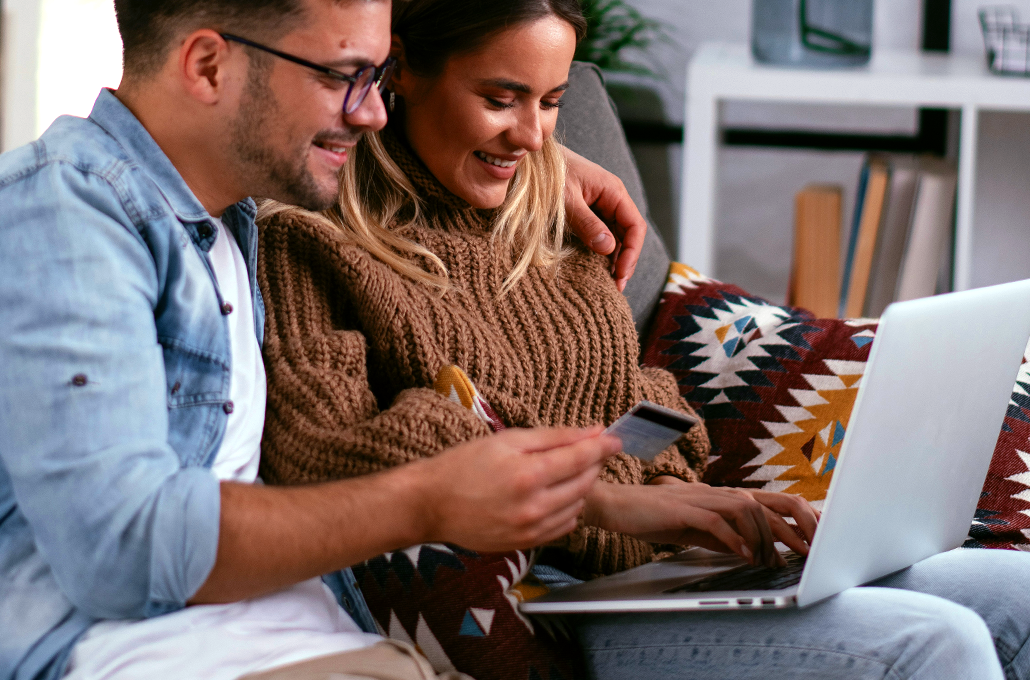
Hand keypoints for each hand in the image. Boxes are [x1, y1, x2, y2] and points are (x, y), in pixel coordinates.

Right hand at [412, 426, 620, 552]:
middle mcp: (534, 507)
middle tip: (588, 451)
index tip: (615, 439)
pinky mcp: (525, 545)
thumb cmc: (464, 465)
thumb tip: (591, 432)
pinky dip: (568, 510)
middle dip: (593, 464)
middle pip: (584, 483)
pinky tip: (555, 496)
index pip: (582, 459)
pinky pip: (563, 527)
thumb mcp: (507, 440)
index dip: (603, 447)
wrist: (431, 505)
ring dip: (581, 487)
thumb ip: (553, 437)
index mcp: (529, 475)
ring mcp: (531, 530)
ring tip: (567, 471)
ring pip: (577, 506)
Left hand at [561, 147, 646, 291]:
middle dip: (625, 260)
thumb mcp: (566, 201)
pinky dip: (603, 249)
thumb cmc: (548, 174)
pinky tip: (598, 265)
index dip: (632, 252)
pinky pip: (603, 232)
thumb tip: (608, 248)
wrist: (531, 159)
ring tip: (608, 280)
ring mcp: (601, 204)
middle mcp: (612, 198)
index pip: (635, 226)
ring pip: (617, 235)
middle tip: (616, 285)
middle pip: (629, 234)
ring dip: (615, 257)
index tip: (620, 274)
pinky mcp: (589, 210)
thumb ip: (587, 223)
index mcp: (613, 191)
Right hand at [584, 481, 819, 567]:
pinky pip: (716, 522)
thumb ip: (725, 535)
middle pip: (767, 501)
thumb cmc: (655, 516)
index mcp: (724, 496)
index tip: (815, 537)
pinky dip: (734, 539)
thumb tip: (752, 550)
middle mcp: (717, 492)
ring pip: (746, 510)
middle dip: (793, 525)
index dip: (797, 516)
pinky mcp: (684, 508)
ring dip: (764, 537)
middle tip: (808, 550)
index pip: (771, 500)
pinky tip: (743, 556)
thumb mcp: (699, 528)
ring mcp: (701, 498)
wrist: (618, 505)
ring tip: (771, 560)